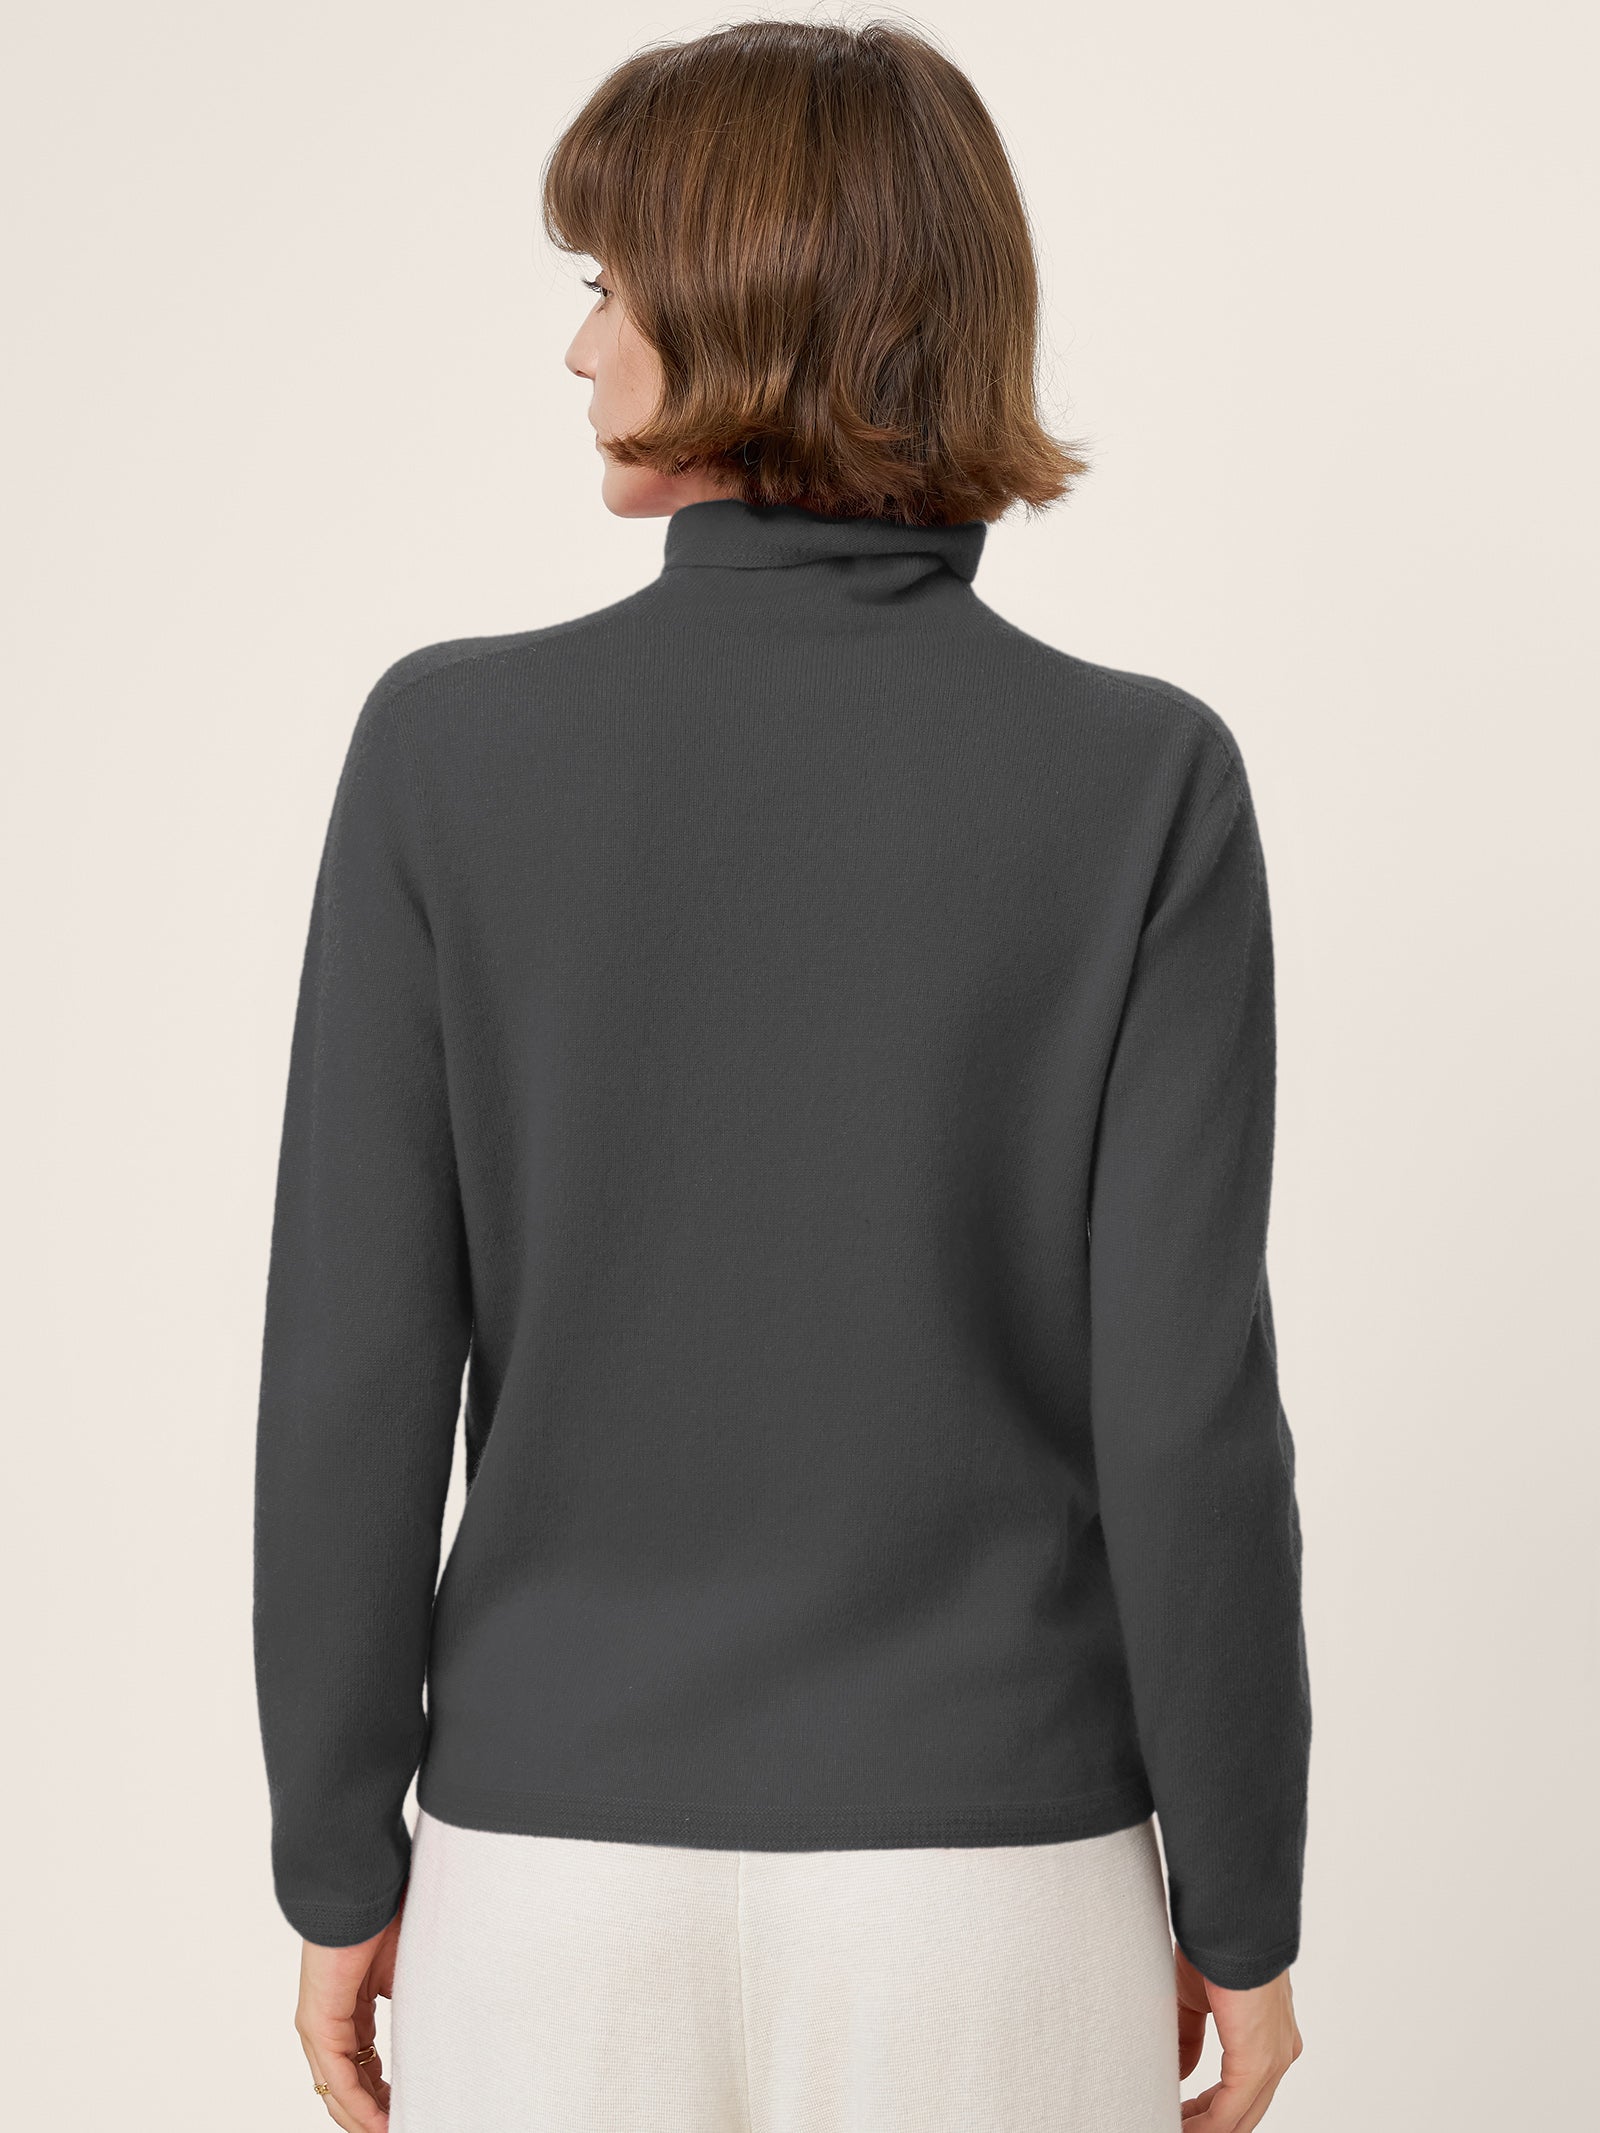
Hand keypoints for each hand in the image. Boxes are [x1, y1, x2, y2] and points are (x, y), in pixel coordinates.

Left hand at [296, 1889, 405, 2128]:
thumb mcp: (406, 1971)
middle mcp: (329, 2023)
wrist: (365, 1884)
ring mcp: (319, 2025)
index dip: (385, 2096)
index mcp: (350, 2009)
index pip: (363, 2068)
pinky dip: (357, 2106)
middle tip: (403, 2127)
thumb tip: (438, 2029)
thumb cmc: (389, 1913)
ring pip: (338, 2090)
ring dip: (365, 2119)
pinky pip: (337, 2078)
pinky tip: (378, 2124)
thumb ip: (411, 2004)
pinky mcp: (317, 2022)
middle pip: (349, 2086)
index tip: (410, 2111)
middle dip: (375, 2114)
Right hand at [1176, 1942, 1302, 2129]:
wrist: (1229, 1923)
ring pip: (1239, 2117)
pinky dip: (1204, 2127)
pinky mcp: (1257, 2062)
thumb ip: (1190, 2037)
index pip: (1243, 2090)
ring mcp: (1273, 2060)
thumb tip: (1181, 2072)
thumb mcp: (1196, 2000)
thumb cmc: (1215, 1946)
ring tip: (1174, 2129)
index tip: (1181, 2114)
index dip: (1209, 2109)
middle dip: (1207, 2124)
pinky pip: (1229, 2113)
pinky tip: (1182, 2128)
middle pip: (1244, 2112)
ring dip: (1204, 2128)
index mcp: (1269, 2036)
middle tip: (1176, 2125)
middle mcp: (1279, 2053)